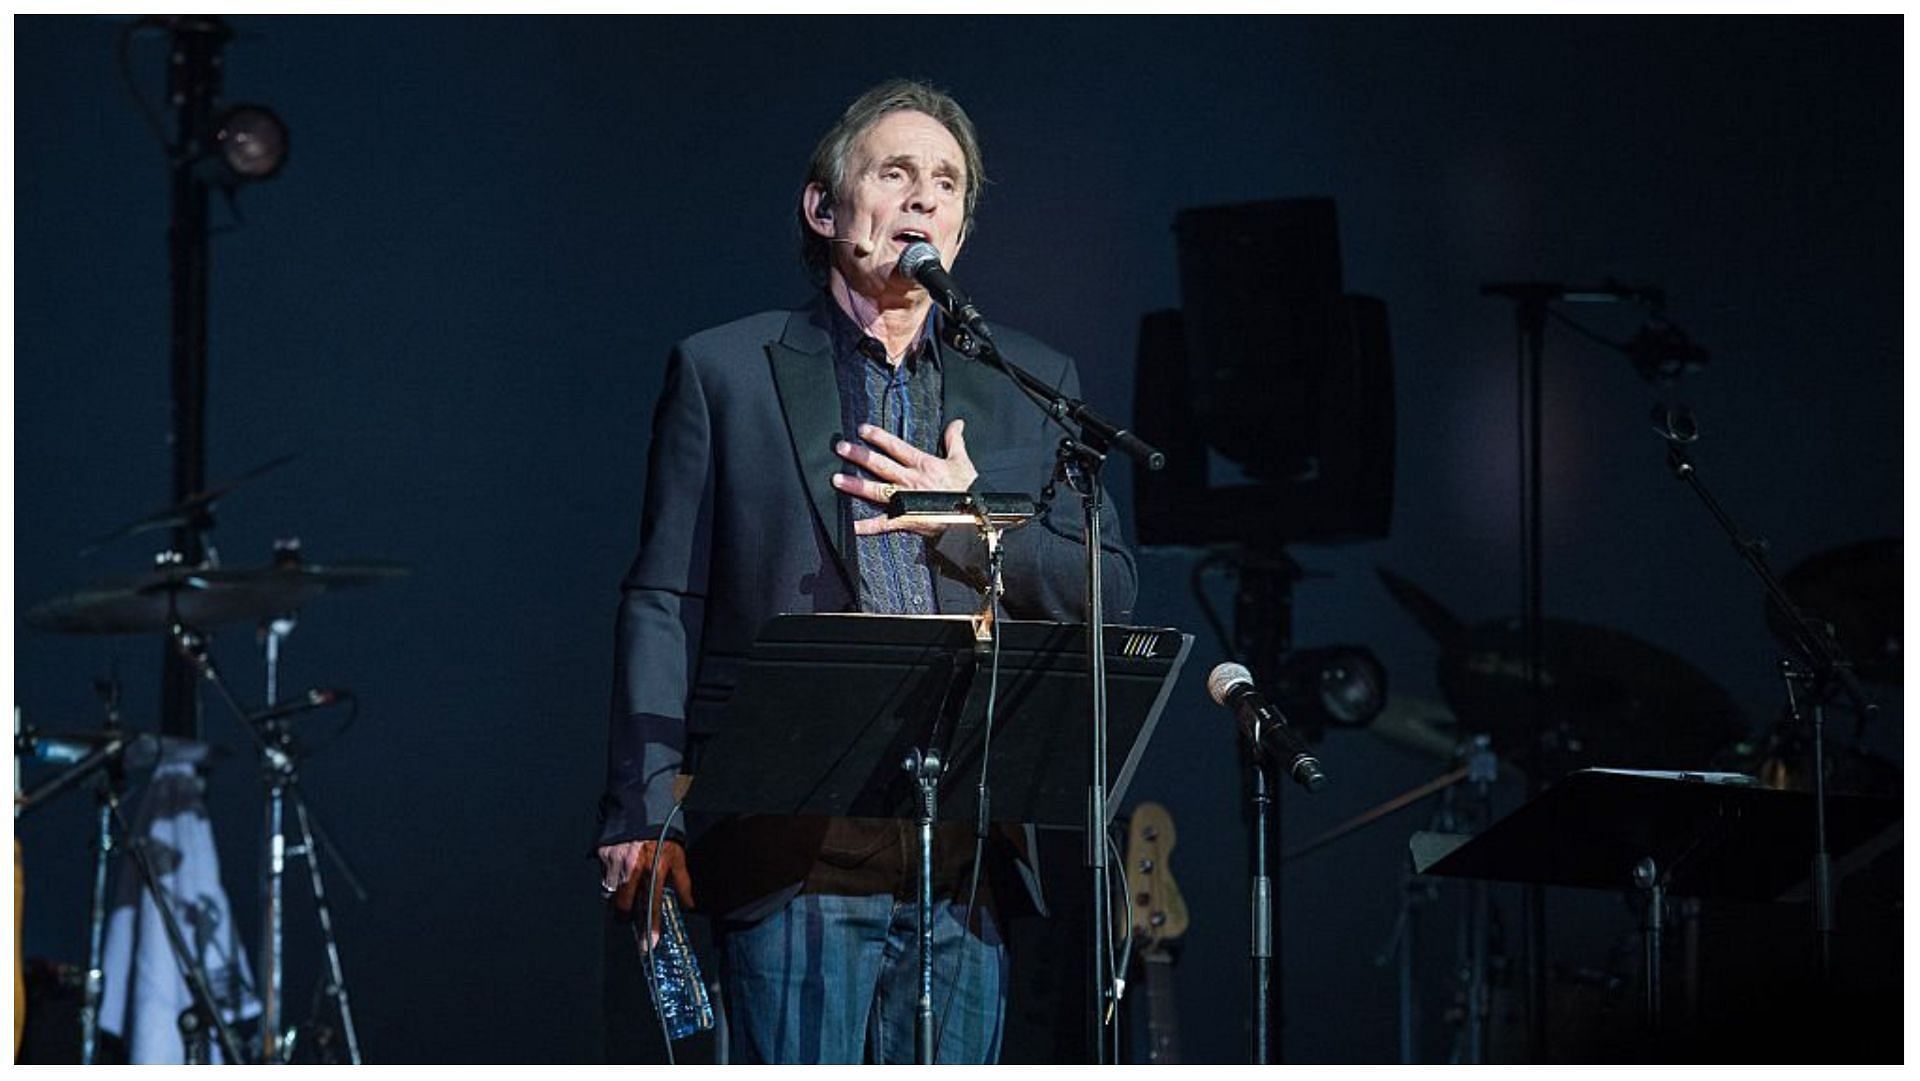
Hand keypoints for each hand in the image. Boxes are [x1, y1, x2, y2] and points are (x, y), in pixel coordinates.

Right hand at [597, 839, 693, 945]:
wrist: (640, 806)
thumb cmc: (661, 832)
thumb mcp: (678, 855)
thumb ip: (683, 882)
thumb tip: (689, 904)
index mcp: (654, 870)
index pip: (652, 906)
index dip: (650, 927)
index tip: (648, 944)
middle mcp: (633, 869)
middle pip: (623, 907)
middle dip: (626, 917)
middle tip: (630, 917)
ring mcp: (615, 863)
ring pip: (609, 895)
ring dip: (616, 900)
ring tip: (624, 895)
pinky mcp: (602, 856)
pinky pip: (602, 878)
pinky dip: (609, 882)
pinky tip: (617, 875)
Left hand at [832, 419, 977, 536]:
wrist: (974, 518)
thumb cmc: (969, 491)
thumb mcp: (963, 461)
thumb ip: (955, 441)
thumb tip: (956, 423)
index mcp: (924, 465)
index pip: (896, 446)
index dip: (878, 437)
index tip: (862, 430)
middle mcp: (911, 481)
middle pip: (880, 465)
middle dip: (860, 456)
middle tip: (841, 448)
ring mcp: (907, 501)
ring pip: (876, 491)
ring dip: (856, 485)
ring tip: (837, 479)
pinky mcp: (907, 520)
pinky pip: (884, 524)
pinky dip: (867, 527)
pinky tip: (851, 525)